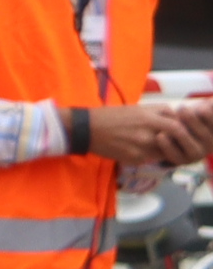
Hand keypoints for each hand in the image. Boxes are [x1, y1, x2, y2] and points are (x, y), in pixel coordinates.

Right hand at [89, 103, 211, 167]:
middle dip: (172, 140)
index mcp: (148, 119)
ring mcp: (141, 149)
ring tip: (149, 144)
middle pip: (172, 141)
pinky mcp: (134, 160)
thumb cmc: (111, 115)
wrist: (87, 129)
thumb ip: (158, 112)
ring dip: (161, 149)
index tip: (178, 129)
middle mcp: (147, 135)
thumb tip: (176, 117)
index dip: (181, 129)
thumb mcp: (137, 108)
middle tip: (168, 138)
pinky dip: (147, 155)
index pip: (177, 126)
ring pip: (162, 151)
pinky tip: (135, 149)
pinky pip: (149, 159)